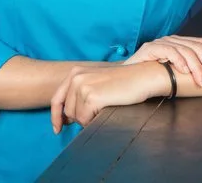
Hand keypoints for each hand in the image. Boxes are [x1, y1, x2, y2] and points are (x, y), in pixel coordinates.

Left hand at [50, 63, 167, 133]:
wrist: (144, 76)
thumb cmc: (126, 81)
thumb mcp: (98, 82)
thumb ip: (80, 94)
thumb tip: (67, 118)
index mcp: (76, 72)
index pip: (57, 99)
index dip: (56, 116)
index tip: (58, 128)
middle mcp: (76, 77)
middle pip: (67, 111)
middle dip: (79, 118)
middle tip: (97, 113)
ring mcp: (82, 87)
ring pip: (76, 117)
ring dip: (89, 119)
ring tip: (105, 108)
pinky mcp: (91, 97)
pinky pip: (85, 120)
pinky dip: (94, 120)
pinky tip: (107, 110)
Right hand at [124, 35, 201, 88]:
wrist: (124, 79)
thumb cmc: (151, 77)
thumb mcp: (174, 72)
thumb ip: (189, 70)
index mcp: (179, 43)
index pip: (201, 42)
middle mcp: (171, 40)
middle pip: (196, 46)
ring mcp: (160, 43)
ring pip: (185, 50)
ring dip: (197, 67)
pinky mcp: (149, 49)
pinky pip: (168, 51)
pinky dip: (178, 60)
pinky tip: (184, 70)